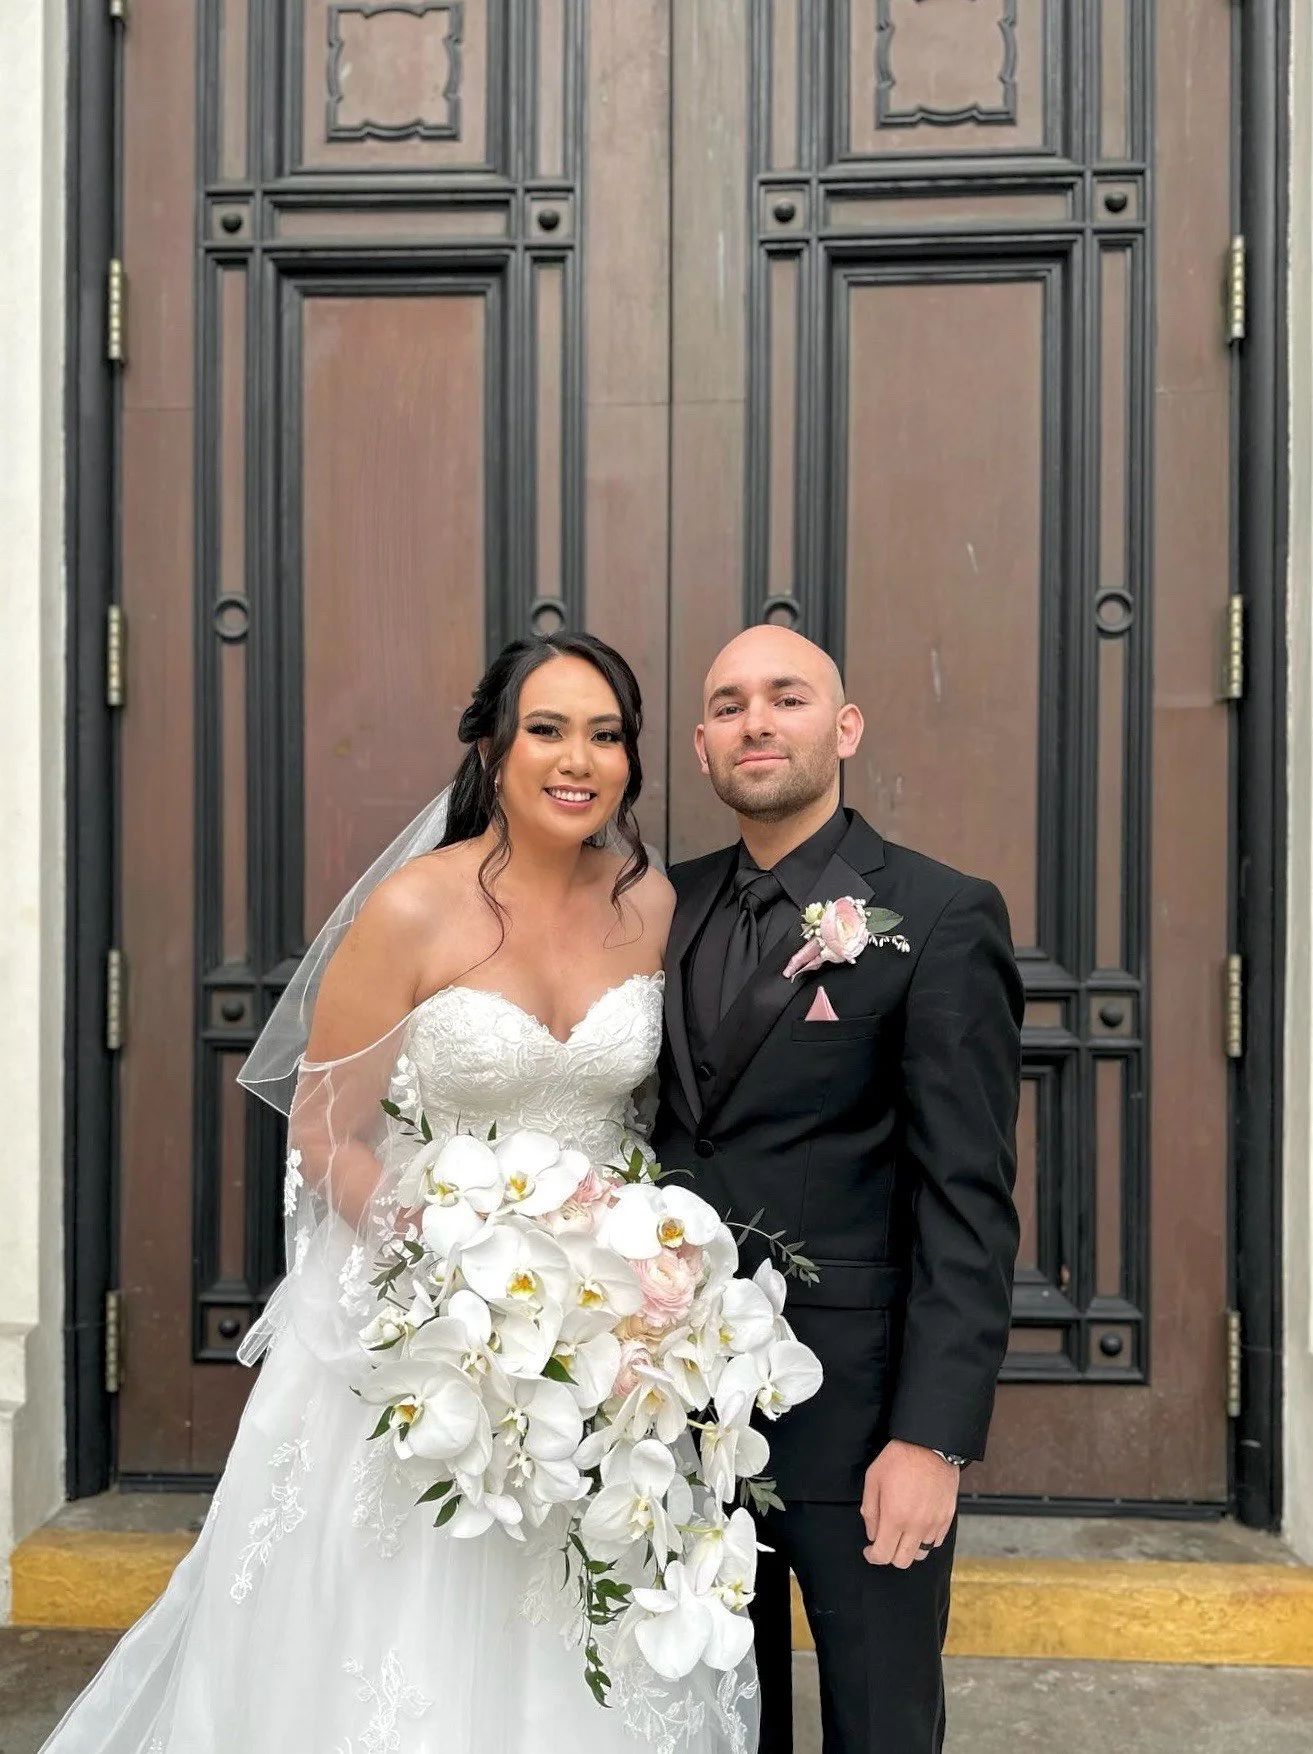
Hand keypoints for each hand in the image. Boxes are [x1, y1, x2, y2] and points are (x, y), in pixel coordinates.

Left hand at [860, 1440, 958, 1567]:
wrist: (931, 1444)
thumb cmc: (899, 1458)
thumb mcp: (873, 1479)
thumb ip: (870, 1511)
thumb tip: (872, 1534)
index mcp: (895, 1516)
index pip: (883, 1555)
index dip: (873, 1556)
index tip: (869, 1550)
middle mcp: (916, 1525)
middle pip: (903, 1561)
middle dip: (889, 1555)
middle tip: (884, 1541)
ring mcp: (934, 1523)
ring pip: (921, 1554)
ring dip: (909, 1548)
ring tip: (902, 1532)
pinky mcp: (947, 1517)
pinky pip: (936, 1542)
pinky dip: (925, 1540)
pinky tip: (917, 1526)